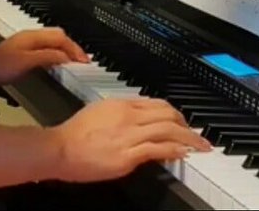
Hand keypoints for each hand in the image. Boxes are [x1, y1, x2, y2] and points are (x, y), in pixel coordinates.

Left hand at [0, 28, 88, 88]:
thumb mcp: (26, 63)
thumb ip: (47, 58)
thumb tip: (66, 56)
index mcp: (33, 36)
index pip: (62, 37)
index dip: (75, 49)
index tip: (85, 61)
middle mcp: (29, 36)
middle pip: (58, 36)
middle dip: (73, 47)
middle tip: (83, 60)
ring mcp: (24, 44)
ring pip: (52, 42)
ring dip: (64, 51)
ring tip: (73, 61)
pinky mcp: (21, 52)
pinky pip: (45, 49)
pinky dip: (55, 55)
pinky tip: (55, 63)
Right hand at [50, 98, 212, 182]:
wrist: (59, 148)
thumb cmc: (73, 134)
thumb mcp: (98, 111)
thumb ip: (120, 113)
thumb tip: (137, 118)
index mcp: (121, 104)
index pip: (156, 103)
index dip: (173, 113)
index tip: (181, 121)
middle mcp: (128, 116)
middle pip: (167, 114)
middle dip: (186, 124)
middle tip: (196, 134)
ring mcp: (129, 135)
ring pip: (168, 130)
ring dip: (188, 137)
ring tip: (199, 145)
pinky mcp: (128, 156)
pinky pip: (158, 149)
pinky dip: (174, 150)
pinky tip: (182, 153)